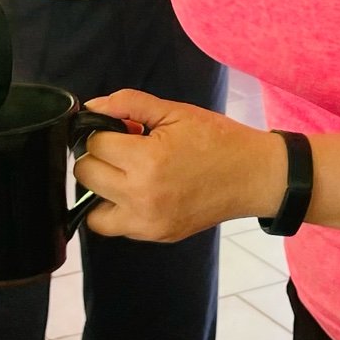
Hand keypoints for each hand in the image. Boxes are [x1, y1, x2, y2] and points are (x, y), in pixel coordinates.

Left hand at [74, 89, 287, 241]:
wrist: (253, 176)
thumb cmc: (218, 140)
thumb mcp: (174, 111)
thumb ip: (128, 104)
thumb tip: (92, 107)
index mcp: (147, 161)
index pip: (95, 144)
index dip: (102, 130)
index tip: (120, 128)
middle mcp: (142, 197)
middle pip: (87, 174)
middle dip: (98, 155)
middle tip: (122, 147)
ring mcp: (148, 222)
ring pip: (92, 209)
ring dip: (100, 187)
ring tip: (123, 172)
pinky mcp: (155, 236)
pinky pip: (115, 227)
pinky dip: (116, 209)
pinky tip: (136, 191)